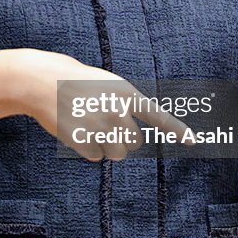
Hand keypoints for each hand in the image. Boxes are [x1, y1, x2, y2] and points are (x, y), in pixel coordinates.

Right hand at [18, 49, 190, 161]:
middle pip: (134, 143)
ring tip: (89, 127)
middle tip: (103, 124)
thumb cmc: (76, 81)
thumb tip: (131, 138)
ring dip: (106, 146)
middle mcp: (117, 111)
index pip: (158, 116)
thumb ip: (123, 105)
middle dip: (122, 139)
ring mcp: (100, 127)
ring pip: (117, 154)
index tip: (194, 140)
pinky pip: (95, 156)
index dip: (177, 130)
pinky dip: (87, 149)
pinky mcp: (83, 140)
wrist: (43, 81)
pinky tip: (76, 131)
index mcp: (125, 94)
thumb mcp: (106, 84)